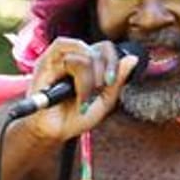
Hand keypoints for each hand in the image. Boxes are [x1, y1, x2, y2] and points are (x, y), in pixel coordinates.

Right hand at [20, 38, 139, 143]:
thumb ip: (117, 81)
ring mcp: (59, 57)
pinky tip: (77, 91)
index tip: (110, 82)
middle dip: (104, 71)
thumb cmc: (75, 117)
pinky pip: (69, 58)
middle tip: (97, 91)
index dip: (114, 61)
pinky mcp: (45, 62)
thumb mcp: (104, 102)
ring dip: (90, 76)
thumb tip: (133, 58)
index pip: (105, 48)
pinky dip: (79, 76)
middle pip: (99, 48)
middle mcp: (73, 56)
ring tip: (85, 94)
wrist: (54, 132)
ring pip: (85, 52)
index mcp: (87, 62)